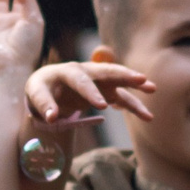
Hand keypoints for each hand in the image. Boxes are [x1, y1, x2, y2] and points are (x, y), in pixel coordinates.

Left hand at [26, 57, 153, 125]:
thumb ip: (43, 105)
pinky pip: (121, 97)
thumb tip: (51, 118)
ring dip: (135, 85)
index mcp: (68, 71)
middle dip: (124, 75)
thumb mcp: (36, 94)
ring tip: (153, 89)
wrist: (48, 85)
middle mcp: (86, 71)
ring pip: (119, 82)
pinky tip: (146, 115)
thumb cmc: (42, 89)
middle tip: (141, 79)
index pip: (81, 80)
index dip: (91, 92)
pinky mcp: (104, 90)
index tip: (101, 106)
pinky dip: (133, 105)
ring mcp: (98, 80)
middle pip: (107, 72)